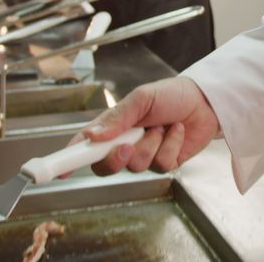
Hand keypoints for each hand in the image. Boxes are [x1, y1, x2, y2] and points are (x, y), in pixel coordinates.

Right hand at [67, 77, 218, 175]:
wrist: (205, 100)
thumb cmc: (171, 93)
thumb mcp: (142, 98)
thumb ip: (117, 118)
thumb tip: (91, 135)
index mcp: (113, 126)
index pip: (84, 146)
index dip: (69, 159)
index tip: (59, 170)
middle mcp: (125, 143)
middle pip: (105, 166)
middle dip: (116, 158)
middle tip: (128, 145)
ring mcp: (145, 154)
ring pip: (136, 166)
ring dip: (151, 144)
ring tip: (162, 125)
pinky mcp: (165, 162)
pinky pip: (161, 164)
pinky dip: (171, 146)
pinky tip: (176, 131)